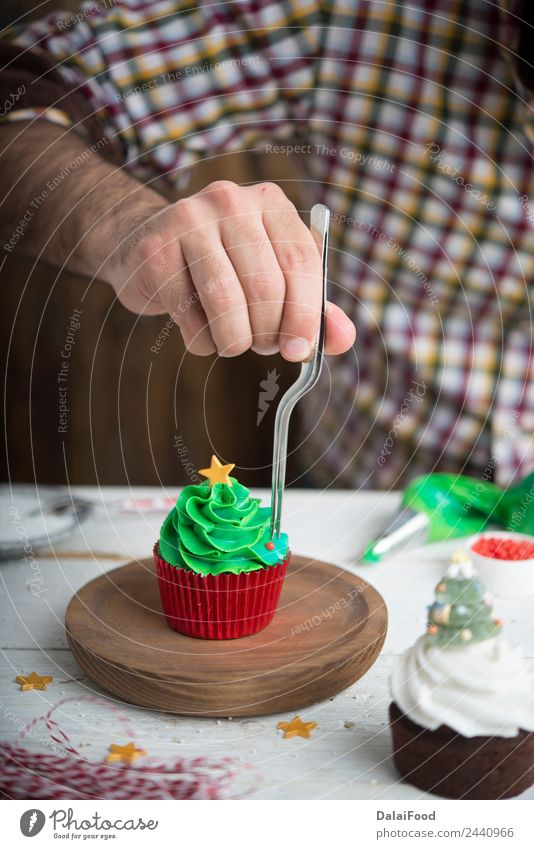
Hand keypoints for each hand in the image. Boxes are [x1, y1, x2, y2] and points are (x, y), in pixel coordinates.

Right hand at [109, 180, 355, 359]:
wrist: (146, 246)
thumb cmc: (223, 266)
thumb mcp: (273, 276)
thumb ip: (311, 307)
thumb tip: (343, 339)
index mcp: (269, 204)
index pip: (301, 261)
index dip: (306, 314)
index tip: (302, 350)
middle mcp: (230, 202)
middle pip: (265, 287)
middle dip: (268, 333)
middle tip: (263, 345)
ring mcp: (188, 222)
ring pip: (226, 304)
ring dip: (235, 341)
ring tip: (233, 343)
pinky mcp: (156, 253)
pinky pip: (190, 318)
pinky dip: (202, 341)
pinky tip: (200, 330)